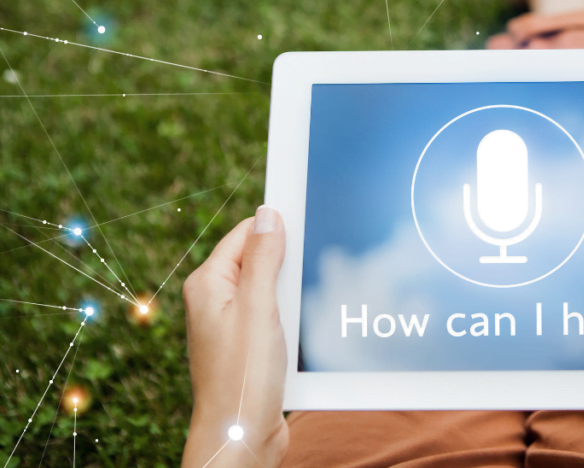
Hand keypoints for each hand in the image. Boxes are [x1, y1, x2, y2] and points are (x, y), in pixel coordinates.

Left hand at [181, 207, 288, 467]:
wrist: (241, 435)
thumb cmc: (243, 377)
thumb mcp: (259, 307)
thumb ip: (265, 257)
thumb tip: (268, 214)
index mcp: (208, 283)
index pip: (245, 234)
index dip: (277, 229)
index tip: (308, 225)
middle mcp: (216, 300)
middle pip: (261, 261)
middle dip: (289, 266)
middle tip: (307, 280)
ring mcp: (232, 324)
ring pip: (273, 291)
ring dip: (293, 297)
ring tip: (301, 314)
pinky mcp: (249, 346)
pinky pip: (276, 317)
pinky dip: (293, 318)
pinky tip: (303, 331)